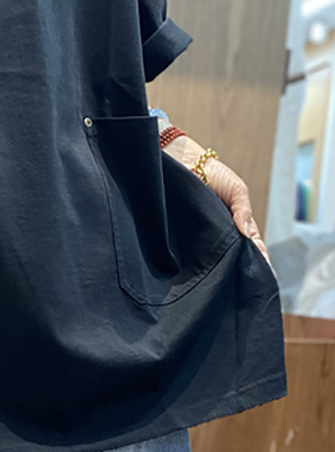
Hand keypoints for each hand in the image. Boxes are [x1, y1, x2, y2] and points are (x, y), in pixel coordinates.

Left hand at [163, 134, 276, 278]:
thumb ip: (243, 210)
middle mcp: (224, 234)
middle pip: (236, 258)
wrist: (186, 162)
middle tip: (248, 288)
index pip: (254, 248)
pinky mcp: (186, 235)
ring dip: (222, 270)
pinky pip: (195, 251)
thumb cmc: (215, 175)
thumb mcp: (237, 190)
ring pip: (216, 258)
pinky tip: (203, 273)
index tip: (266, 276)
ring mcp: (206, 236)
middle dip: (242, 272)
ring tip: (227, 284)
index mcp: (240, 225)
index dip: (261, 262)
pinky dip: (199, 261)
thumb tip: (247, 234)